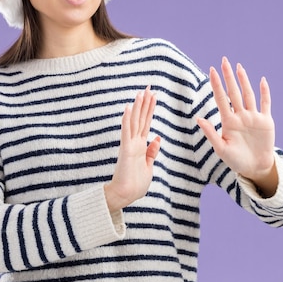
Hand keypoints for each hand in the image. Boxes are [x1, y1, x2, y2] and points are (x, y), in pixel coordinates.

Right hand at [105, 87, 160, 211]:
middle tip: (148, 87)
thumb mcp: (148, 166)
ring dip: (137, 107)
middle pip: (141, 118)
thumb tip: (157, 138)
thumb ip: (151, 152)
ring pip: (134, 121)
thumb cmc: (136, 184)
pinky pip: (126, 132)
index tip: (153, 96)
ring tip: (141, 92)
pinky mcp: (126, 150)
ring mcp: (129, 145)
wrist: (125, 195)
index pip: (146, 123)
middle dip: (145, 103)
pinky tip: (127, 108)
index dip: (150, 109)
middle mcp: (135, 142)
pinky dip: (127, 120)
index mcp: (141, 146)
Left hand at [196, 57, 277, 196]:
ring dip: (244, 80)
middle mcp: (240, 116)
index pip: (221, 98)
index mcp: (228, 121)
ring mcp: (253, 117)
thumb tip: (198, 118)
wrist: (255, 168)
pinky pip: (265, 104)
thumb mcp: (221, 149)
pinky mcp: (266, 121)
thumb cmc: (235, 160)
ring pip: (248, 94)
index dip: (216, 85)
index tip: (211, 70)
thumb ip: (211, 133)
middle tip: (224, 60)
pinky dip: (265, 92)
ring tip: (239, 66)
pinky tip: (262, 80)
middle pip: (234, 92)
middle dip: (228, 77)